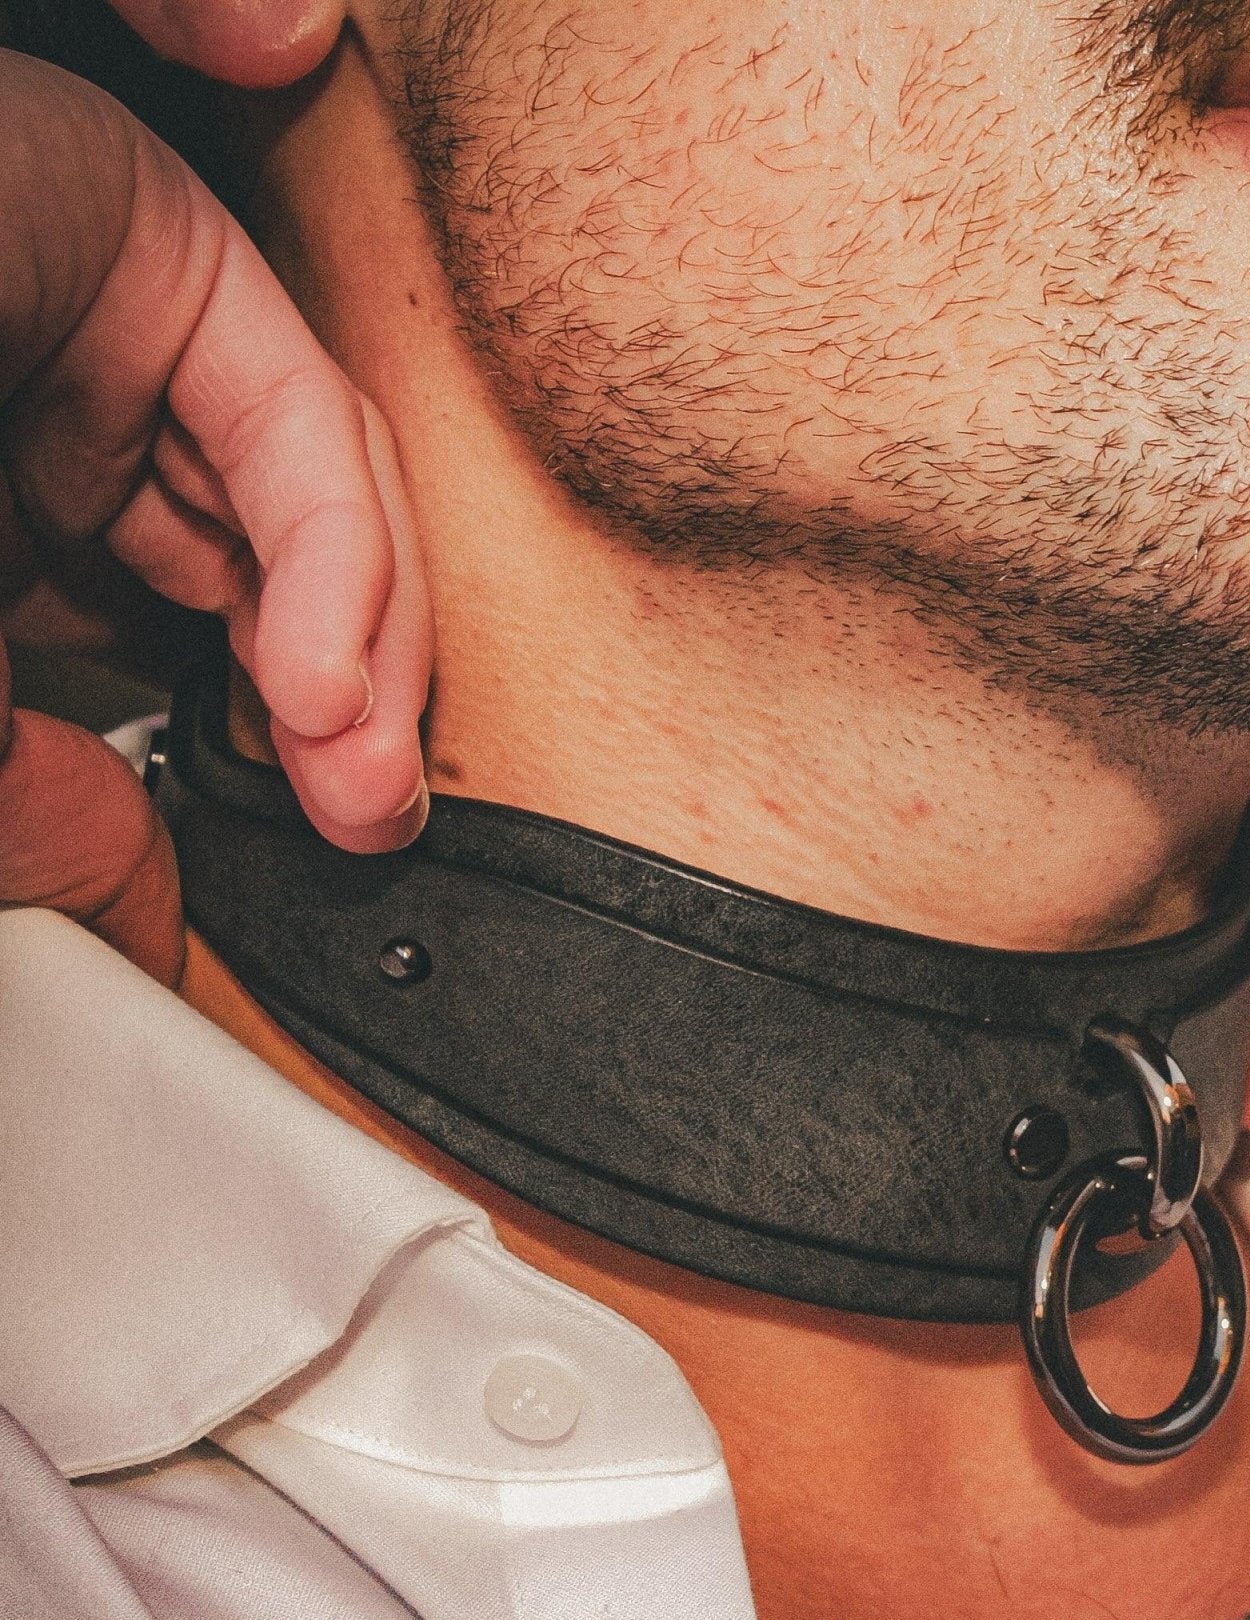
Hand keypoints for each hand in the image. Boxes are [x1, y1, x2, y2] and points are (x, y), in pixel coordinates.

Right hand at [0, 51, 430, 986]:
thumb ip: (15, 797)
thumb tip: (127, 899)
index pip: (171, 636)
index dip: (257, 744)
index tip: (305, 847)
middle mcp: (55, 434)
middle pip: (269, 571)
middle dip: (344, 712)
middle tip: (368, 825)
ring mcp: (108, 334)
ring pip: (315, 497)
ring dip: (367, 654)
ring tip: (362, 779)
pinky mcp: (153, 243)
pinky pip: (293, 419)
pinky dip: (338, 561)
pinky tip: (320, 685)